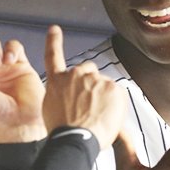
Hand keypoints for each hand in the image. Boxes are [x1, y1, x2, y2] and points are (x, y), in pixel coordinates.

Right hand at [41, 25, 124, 148]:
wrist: (74, 139)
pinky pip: (117, 94)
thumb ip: (62, 96)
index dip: (54, 42)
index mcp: (57, 81)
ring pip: (103, 84)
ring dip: (103, 96)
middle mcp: (74, 75)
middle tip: (90, 103)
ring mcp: (94, 79)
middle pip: (87, 70)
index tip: (54, 29)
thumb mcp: (51, 109)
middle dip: (90, 82)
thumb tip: (74, 98)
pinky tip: (107, 117)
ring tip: (97, 116)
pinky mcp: (112, 87)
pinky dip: (115, 104)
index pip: (53, 56)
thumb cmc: (63, 132)